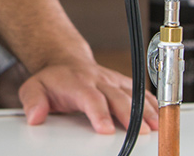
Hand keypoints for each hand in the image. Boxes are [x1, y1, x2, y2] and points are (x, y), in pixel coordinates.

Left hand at [17, 58, 159, 134]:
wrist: (64, 62)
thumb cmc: (52, 80)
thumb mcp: (33, 88)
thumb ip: (32, 101)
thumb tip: (35, 116)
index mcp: (77, 83)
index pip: (90, 98)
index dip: (99, 113)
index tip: (104, 129)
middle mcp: (98, 80)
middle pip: (117, 97)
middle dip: (130, 114)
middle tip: (141, 132)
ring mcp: (112, 81)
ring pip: (132, 93)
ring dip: (146, 110)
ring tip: (156, 126)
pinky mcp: (122, 83)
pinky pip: (140, 91)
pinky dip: (152, 103)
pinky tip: (161, 115)